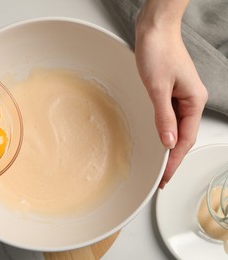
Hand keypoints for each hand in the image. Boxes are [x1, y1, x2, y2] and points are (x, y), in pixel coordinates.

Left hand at [135, 5, 207, 188]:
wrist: (154, 31)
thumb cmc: (158, 52)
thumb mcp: (158, 88)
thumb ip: (164, 117)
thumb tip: (168, 142)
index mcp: (193, 101)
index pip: (185, 139)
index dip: (175, 160)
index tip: (165, 176)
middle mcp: (190, 100)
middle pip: (183, 136)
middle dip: (173, 157)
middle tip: (162, 176)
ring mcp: (180, 96)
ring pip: (176, 128)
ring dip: (168, 146)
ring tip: (159, 163)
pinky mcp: (170, 92)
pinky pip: (169, 117)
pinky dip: (164, 131)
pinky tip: (158, 139)